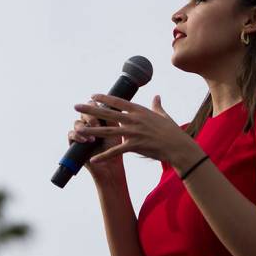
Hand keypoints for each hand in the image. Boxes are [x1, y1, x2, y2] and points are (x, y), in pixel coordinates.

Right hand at [67, 100, 123, 178]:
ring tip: (93, 137)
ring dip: (84, 127)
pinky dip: (77, 136)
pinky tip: (85, 140)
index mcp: (98, 118)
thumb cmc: (117, 147)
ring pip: (77, 123)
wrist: (111, 166)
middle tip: (97, 124)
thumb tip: (110, 103)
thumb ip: (113, 116)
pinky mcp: (74, 143)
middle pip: (84, 112)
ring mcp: (80, 133)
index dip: (95, 105)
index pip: (93, 106)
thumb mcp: (117, 129)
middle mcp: (88, 124)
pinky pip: (71, 134)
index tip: (102, 108)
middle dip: (90, 116)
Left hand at [73, 93, 195, 165]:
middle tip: (76, 106)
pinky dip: (104, 156)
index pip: (118, 102)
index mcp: (139, 111)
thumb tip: (157, 96)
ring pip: (108, 131)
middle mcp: (134, 119)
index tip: (92, 95)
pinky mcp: (135, 146)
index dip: (104, 98)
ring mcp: (133, 132)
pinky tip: (94, 159)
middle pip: (107, 113)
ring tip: (78, 130)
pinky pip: (116, 151)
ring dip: (92, 130)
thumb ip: (157, 106)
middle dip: (90, 109)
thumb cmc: (172, 131)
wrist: (178, 146)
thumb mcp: (164, 115)